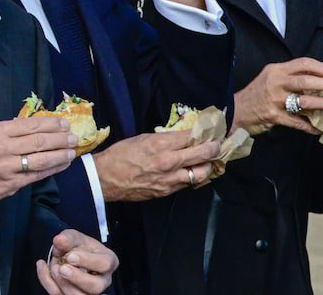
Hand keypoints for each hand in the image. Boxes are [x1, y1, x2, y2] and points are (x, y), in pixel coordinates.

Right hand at [0, 117, 76, 219]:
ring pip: (41, 159)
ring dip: (60, 155)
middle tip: (74, 137)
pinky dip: (52, 169)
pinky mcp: (11, 184)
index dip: (52, 124)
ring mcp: (7, 168)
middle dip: (60, 139)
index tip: (65, 123)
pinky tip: (62, 164)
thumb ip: (14, 131)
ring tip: (72, 151)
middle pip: (39, 142)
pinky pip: (37, 175)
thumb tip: (44, 126)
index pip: (31, 125)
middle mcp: (2, 148)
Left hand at [36, 229, 118, 294]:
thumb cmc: (79, 247)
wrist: (70, 255)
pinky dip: (48, 282)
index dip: (87, 261)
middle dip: (77, 278)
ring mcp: (88, 292)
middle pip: (95, 287)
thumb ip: (68, 238)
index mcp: (108, 262)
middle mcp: (102, 280)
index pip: (104, 264)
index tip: (70, 255)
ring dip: (62, 283)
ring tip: (54, 268)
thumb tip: (59, 240)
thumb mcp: (75, 238)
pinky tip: (42, 267)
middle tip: (62, 268)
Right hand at [93, 131, 219, 200]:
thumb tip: (183, 136)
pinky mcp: (166, 192)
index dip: (204, 132)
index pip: (192, 137)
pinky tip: (195, 172)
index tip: (210, 130)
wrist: (105, 179)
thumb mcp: (143, 138)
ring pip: (201, 173)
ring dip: (208, 166)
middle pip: (204, 155)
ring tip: (208, 160)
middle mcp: (169, 162)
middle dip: (214, 148)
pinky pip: (188, 184)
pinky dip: (195, 177)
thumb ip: (165, 138)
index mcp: (161, 145)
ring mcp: (169, 180)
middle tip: (218, 144)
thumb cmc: (121, 154)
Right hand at [233, 58, 322, 135]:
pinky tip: (320, 128)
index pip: (302, 63)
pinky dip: (310, 126)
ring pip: (304, 101)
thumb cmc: (257, 93)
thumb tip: (318, 76)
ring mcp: (274, 100)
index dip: (319, 67)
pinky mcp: (273, 116)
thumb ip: (290, 76)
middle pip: (306, 81)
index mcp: (277, 70)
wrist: (235, 110)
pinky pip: (297, 122)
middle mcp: (276, 82)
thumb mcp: (270, 77)